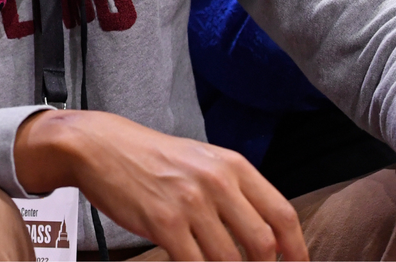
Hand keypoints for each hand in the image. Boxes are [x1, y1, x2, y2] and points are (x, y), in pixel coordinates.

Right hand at [15, 110, 306, 260]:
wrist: (99, 146)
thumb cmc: (150, 158)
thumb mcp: (201, 161)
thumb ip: (234, 191)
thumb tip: (265, 236)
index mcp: (232, 165)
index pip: (282, 214)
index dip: (296, 250)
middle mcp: (217, 181)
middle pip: (262, 243)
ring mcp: (190, 202)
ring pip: (229, 259)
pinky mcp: (164, 222)